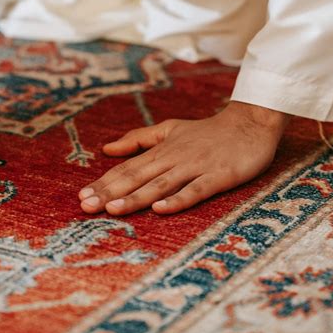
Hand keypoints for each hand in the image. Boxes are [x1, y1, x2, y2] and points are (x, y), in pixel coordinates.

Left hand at [78, 101, 287, 214]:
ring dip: (136, 198)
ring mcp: (196, 167)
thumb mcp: (170, 129)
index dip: (105, 182)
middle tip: (86, 207)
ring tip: (113, 210)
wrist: (250, 123)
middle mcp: (174, 158)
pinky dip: (177, 200)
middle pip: (138, 177)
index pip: (127, 168)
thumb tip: (107, 149)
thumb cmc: (208, 131)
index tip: (82, 196)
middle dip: (111, 193)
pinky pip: (195, 190)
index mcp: (162, 150)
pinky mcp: (218, 176)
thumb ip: (139, 139)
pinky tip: (160, 209)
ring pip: (161, 185)